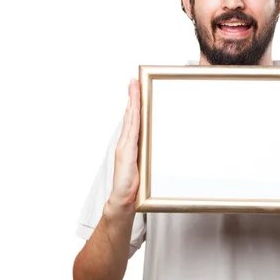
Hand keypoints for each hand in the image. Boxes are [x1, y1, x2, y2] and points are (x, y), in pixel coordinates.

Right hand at [108, 78, 140, 210]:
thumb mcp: (143, 165)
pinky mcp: (127, 152)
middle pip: (130, 115)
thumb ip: (147, 154)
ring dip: (132, 102)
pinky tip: (135, 108)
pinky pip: (131, 131)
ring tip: (133, 87)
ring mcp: (125, 146)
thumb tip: (155, 146)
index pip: (132, 119)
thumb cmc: (133, 185)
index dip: (133, 103)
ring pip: (130, 119)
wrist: (124, 198)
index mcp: (130, 144)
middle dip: (132, 97)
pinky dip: (133, 118)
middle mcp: (125, 142)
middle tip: (134, 80)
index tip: (135, 89)